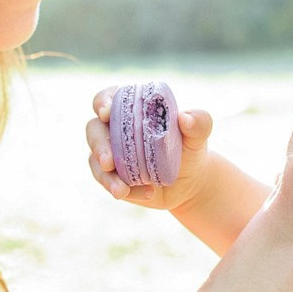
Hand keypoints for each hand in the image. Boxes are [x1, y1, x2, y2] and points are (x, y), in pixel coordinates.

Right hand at [84, 93, 216, 211]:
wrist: (191, 182)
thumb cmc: (190, 149)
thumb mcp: (198, 135)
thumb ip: (198, 122)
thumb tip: (185, 118)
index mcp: (131, 109)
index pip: (109, 98)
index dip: (102, 101)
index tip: (106, 112)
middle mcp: (114, 129)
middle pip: (93, 129)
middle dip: (98, 144)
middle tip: (108, 161)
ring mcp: (111, 155)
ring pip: (95, 161)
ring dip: (106, 176)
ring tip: (122, 190)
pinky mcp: (112, 177)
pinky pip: (109, 183)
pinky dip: (123, 189)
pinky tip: (147, 194)